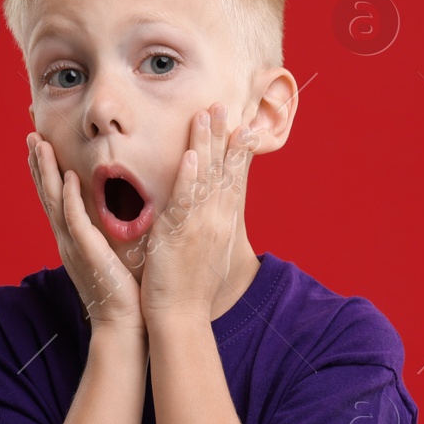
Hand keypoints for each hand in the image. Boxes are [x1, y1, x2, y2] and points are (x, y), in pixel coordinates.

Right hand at [27, 131, 143, 332]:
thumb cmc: (123, 291)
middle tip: (30, 133)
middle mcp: (67, 238)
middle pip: (47, 194)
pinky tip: (67, 178)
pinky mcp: (87, 254)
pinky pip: (75, 222)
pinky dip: (69, 199)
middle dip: (38, 163)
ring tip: (40, 144)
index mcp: (73, 237)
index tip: (40, 141)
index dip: (46, 169)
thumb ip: (105, 233)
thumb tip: (112, 212)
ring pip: (54, 201)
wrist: (124, 324)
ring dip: (46, 172)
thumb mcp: (110, 254)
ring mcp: (74, 245)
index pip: (55, 196)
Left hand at [138, 102, 257, 324]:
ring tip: (206, 115)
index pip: (234, 181)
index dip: (239, 153)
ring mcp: (200, 226)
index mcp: (223, 224)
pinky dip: (189, 177)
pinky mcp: (180, 233)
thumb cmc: (189, 287)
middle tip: (224, 107)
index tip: (244, 127)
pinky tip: (190, 155)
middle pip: (225, 171)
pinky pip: (185, 201)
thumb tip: (209, 213)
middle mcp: (217, 221)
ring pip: (205, 178)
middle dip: (224, 137)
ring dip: (207, 144)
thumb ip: (207, 227)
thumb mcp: (206, 252)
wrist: (182, 316)